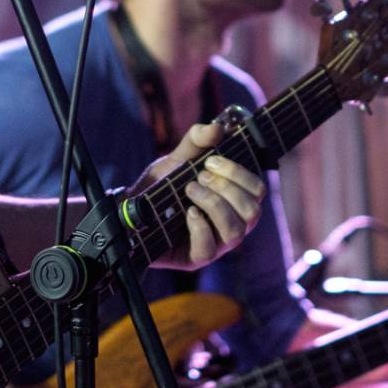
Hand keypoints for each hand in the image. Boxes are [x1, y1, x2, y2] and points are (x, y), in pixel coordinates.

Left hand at [133, 122, 265, 270]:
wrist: (129, 208)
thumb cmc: (160, 186)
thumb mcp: (177, 159)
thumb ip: (196, 141)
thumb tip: (217, 128)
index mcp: (234, 201)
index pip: (258, 190)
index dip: (239, 174)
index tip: (210, 160)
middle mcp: (231, 224)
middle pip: (253, 211)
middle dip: (226, 188)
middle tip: (198, 176)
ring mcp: (215, 244)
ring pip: (236, 231)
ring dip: (214, 204)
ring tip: (189, 190)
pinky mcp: (195, 258)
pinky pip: (209, 249)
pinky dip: (200, 226)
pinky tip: (187, 212)